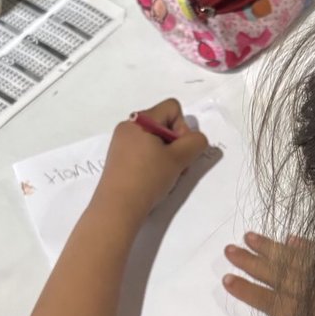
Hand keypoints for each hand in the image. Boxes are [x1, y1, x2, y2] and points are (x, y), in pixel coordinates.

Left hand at [92, 99, 208, 226]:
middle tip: (177, 166)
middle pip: (164, 123)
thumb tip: (196, 139)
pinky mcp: (118, 158)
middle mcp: (128, 126)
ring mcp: (121, 143)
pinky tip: (153, 179)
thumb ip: (196, 142)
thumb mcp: (179, 159)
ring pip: (154, 139)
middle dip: (176, 143)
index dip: (183, 127)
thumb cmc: (148, 178)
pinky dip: (153, 161)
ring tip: (165, 175)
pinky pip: (143, 151)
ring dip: (166, 154)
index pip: (172, 108)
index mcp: (140, 120)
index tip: (179, 150)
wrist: (118, 207)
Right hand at [223, 232, 314, 315]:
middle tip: (228, 249)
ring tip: (249, 237)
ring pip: (294, 257)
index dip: (249, 291)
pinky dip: (304, 244)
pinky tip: (290, 237)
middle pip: (277, 274)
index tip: (226, 278)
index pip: (272, 302)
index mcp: (311, 315)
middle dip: (252, 263)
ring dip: (270, 247)